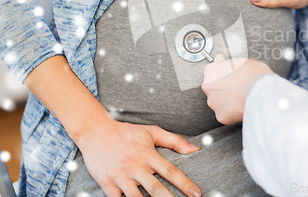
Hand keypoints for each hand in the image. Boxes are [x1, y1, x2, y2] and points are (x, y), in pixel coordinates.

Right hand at [76, 118, 201, 196]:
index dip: (185, 184)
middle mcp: (135, 167)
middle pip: (156, 189)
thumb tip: (195, 149)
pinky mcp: (107, 185)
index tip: (197, 194)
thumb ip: (175, 141)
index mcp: (148, 154)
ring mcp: (120, 177)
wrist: (95, 132)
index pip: (170, 172)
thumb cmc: (127, 132)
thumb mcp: (152, 132)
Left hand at [202, 55, 272, 124]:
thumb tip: (219, 60)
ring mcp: (214, 103)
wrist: (261, 92)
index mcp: (211, 71)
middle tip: (237, 87)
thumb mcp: (240, 61)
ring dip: (227, 101)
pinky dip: (232, 112)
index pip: (212, 72)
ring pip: (219, 102)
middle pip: (214, 89)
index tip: (229, 76)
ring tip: (241, 97)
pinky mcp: (221, 116)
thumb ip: (226, 63)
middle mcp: (208, 88)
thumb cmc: (253, 75)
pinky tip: (241, 106)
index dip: (223, 75)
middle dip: (224, 89)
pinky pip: (225, 114)